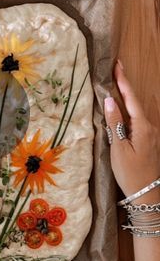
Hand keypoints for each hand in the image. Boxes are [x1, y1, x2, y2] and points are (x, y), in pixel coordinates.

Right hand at [104, 60, 159, 202]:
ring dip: (126, 99)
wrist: (148, 195)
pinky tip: (121, 111)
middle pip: (135, 102)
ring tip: (115, 86)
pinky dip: (128, 112)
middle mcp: (150, 127)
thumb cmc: (131, 174)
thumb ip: (114, 123)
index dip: (123, 81)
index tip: (117, 65)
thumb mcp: (119, 149)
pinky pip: (136, 122)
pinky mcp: (149, 142)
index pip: (131, 98)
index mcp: (143, 127)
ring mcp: (151, 135)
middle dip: (124, 86)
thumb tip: (109, 100)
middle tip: (115, 69)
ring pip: (136, 112)